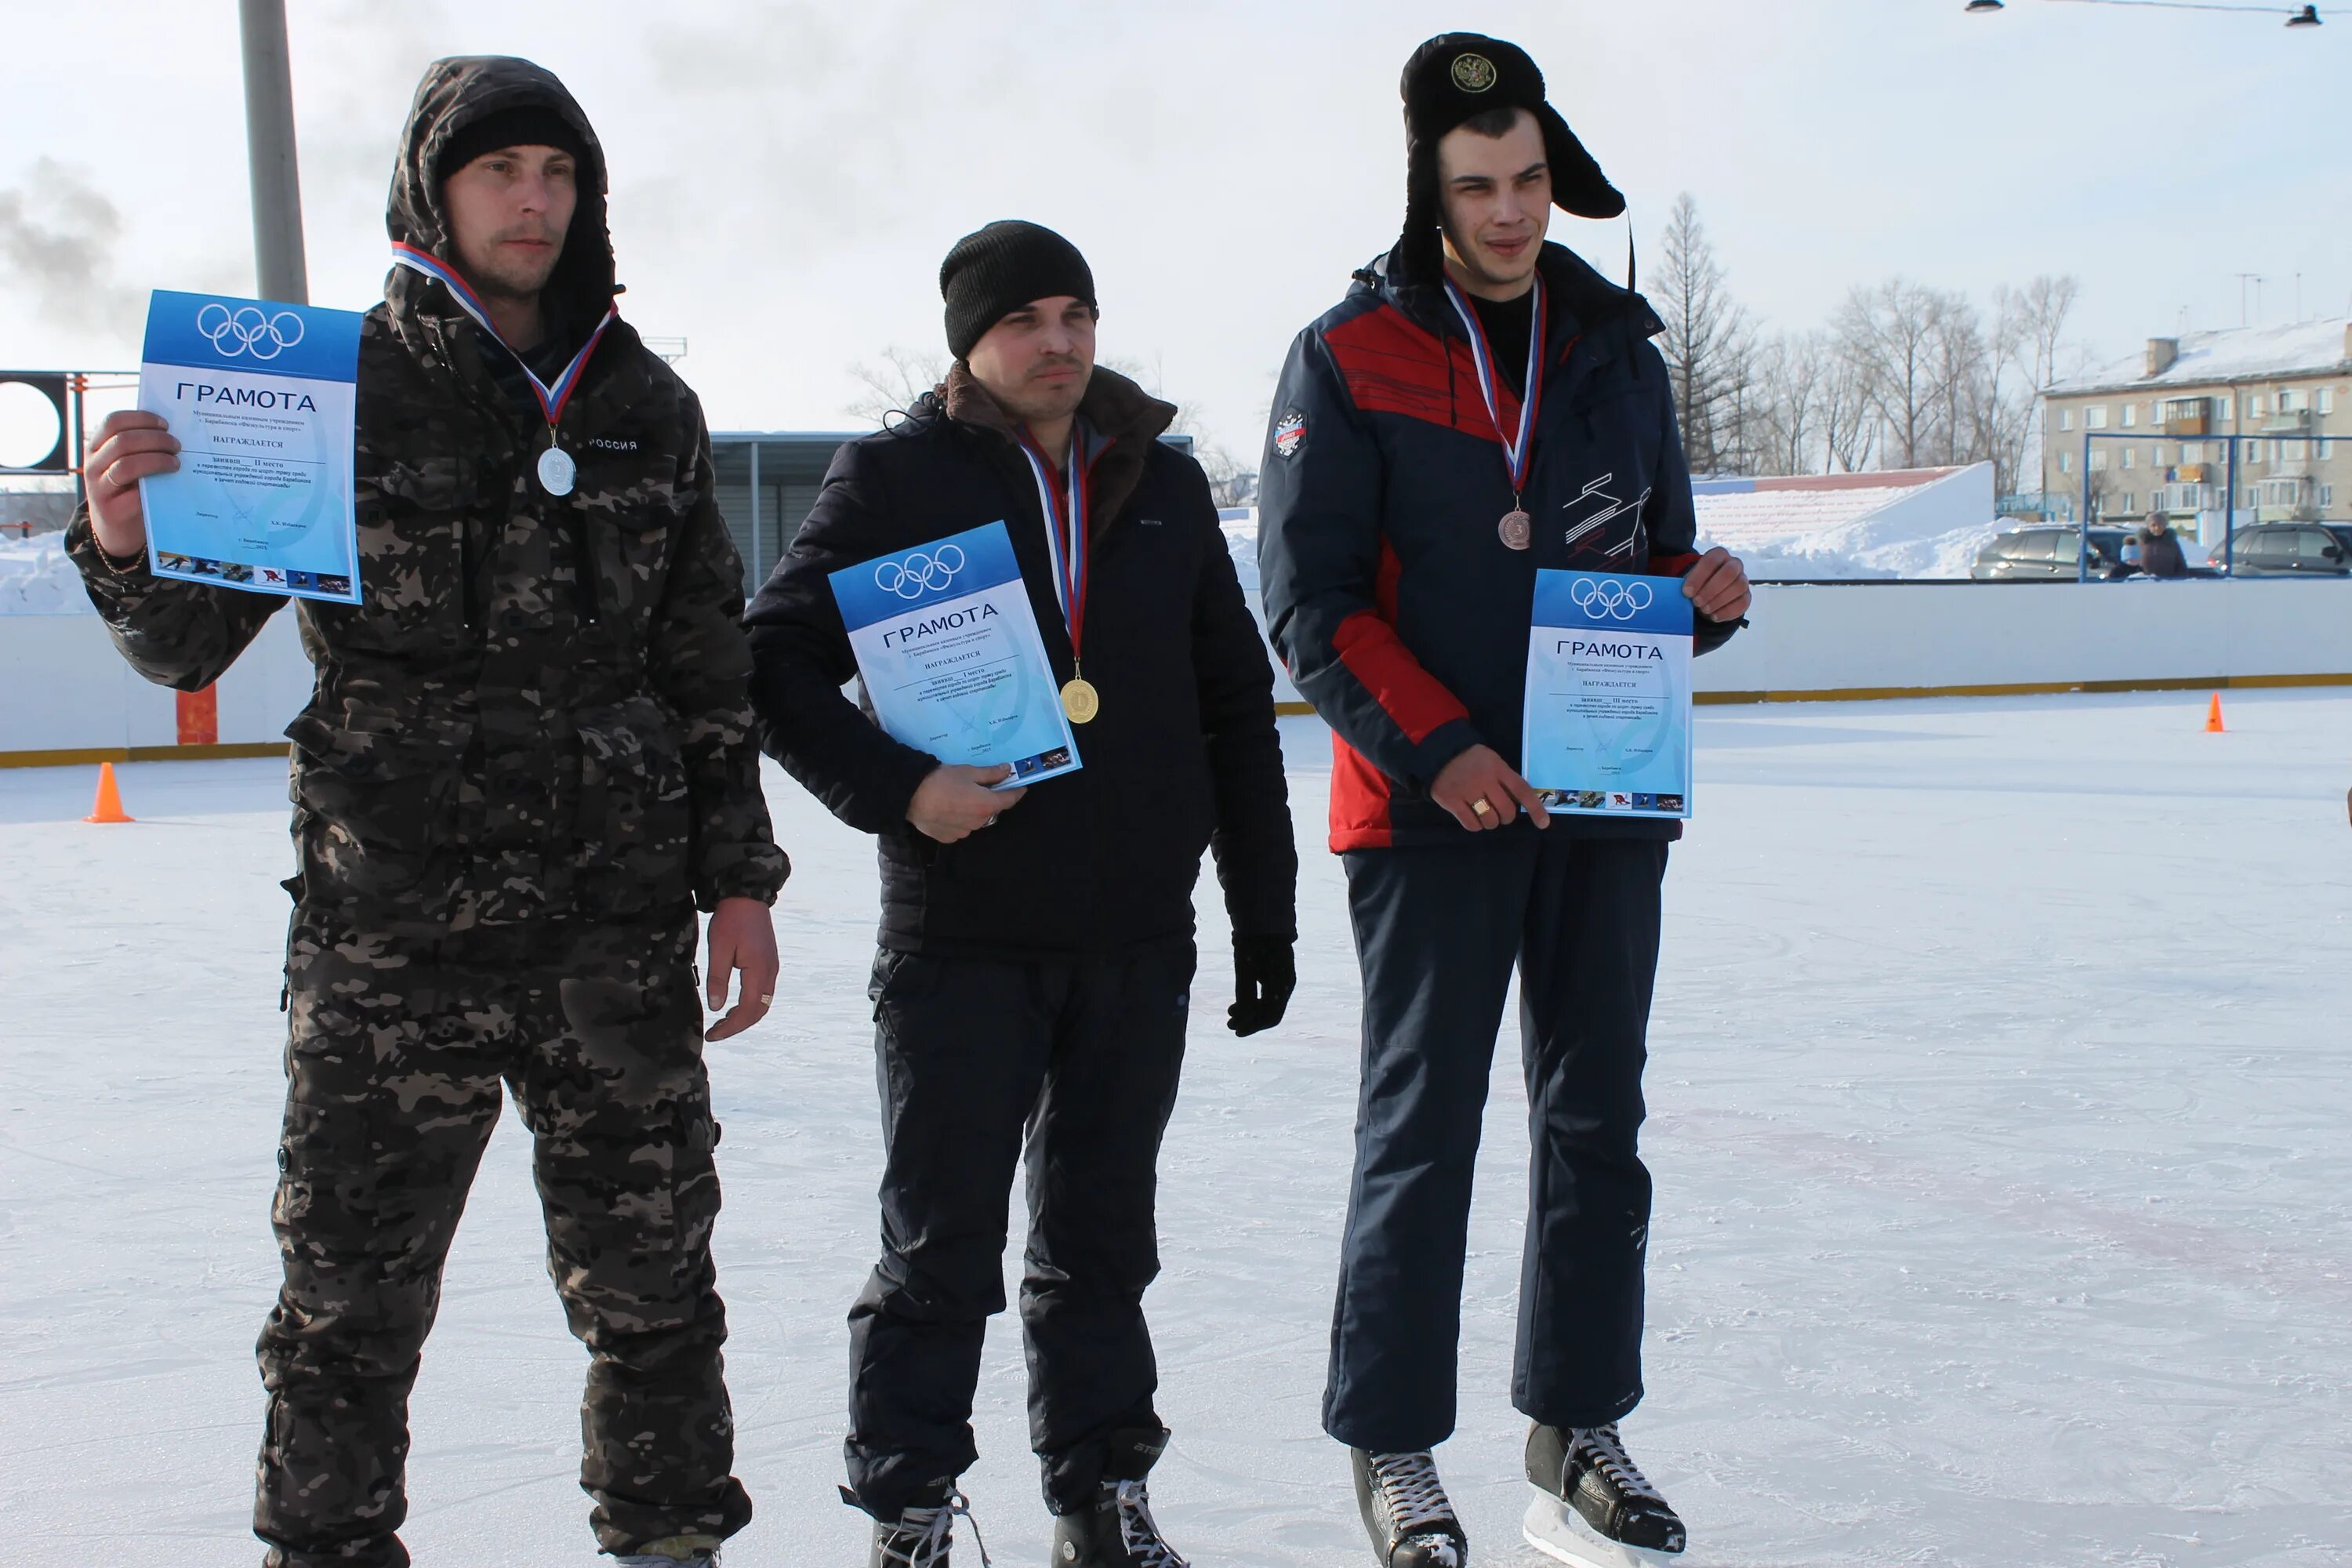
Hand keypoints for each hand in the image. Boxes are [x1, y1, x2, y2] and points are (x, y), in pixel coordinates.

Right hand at [83, 410, 178, 557]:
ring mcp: (98, 488)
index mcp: (95, 446)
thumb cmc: (129, 489)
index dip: (141, 418)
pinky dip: (156, 487)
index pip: (112, 422)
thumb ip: (139, 447)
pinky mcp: (111, 511)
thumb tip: (172, 430)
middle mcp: (92, 465)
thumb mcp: (127, 463)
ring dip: (157, 460)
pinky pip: (134, 495)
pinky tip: (170, 484)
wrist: (117, 529)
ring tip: (176, 463)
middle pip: (122, 441)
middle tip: (177, 445)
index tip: (165, 424)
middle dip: (155, 439)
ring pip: (127, 465)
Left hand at [703, 896, 777, 1041]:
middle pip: (759, 1011)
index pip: (748, 1010)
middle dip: (738, 1025)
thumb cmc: (730, 919)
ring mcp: (772, 967)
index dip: (731, 1027)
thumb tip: (716, 1008)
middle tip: (716, 1031)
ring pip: (763, 1002)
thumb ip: (717, 979)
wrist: (748, 895)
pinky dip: (750, 1004)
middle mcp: (770, 972)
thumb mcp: (718, 948)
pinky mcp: (769, 962)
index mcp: (758, 970)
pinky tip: (734, 1003)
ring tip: (723, 1021)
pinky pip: (764, 992)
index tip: (713, 1034)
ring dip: (744, 1016)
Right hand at [908, 763, 1024, 843]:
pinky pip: (961, 827)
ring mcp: (964, 832)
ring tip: (958, 797)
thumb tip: (1007, 771)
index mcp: (987, 805)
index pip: (1010, 800)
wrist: (910, 796)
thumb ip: (991, 774)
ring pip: (976, 820)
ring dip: (974, 810)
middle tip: (980, 787)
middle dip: (990, 800)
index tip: (1021, 787)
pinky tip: (948, 808)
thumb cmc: (941, 780)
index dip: (1017, 792)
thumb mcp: (968, 772)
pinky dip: (959, 819)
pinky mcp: (949, 838)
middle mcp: (979, 822)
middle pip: (992, 810)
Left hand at [1229, 934, 1295, 1036]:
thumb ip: (1245, 994)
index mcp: (1282, 985)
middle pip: (1270, 1013)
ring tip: (1231, 1012)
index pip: (1270, 1016)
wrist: (1263, 917)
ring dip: (1250, 1012)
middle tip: (1230, 1024)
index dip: (1252, 1026)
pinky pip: (1268, 995)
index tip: (1235, 1030)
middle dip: (1250, 1021)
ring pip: (1268, 1005)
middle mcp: (1286, 985)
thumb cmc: (1253, 942)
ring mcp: (1284, 979)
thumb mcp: (1245, 968)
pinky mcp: (1278, 973)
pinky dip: (1254, 1001)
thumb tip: (1243, 1018)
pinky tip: (1239, 1002)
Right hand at [1429, 744, 1548, 832]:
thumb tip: (1520, 804)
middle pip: (1506, 811)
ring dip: (1490, 822)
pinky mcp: (1451, 801)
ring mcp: (1466, 791)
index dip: (1535, 808)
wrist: (1440, 753)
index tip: (1543, 824)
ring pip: (1490, 821)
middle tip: (1499, 813)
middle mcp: (1484, 779)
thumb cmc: (1473, 760)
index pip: (1522, 790)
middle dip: (1506, 817)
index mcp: (1498, 768)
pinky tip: (1472, 816)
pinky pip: (1471, 824)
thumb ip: (1506, 780)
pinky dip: (1475, 825)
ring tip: (1484, 813)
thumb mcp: (1494, 762)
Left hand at [1682, 546, 1751, 622]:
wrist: (1708, 595)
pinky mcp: (1747, 596)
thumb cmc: (1698, 584)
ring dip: (1719, 600)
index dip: (1698, 577)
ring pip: (1739, 587)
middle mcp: (1734, 564)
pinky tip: (1714, 616)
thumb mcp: (1690, 581)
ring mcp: (1743, 580)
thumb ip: (1687, 584)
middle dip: (1711, 589)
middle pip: (1729, 572)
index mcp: (1719, 555)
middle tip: (1696, 602)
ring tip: (1704, 609)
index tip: (1687, 592)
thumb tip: (1684, 593)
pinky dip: (1727, 612)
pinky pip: (1742, 603)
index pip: (1711, 561)